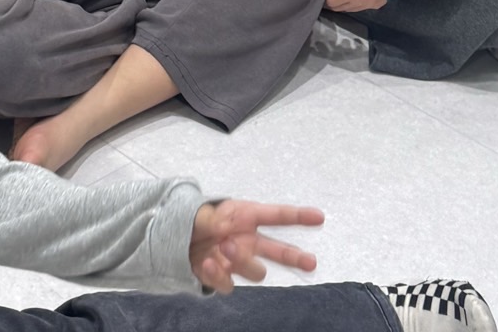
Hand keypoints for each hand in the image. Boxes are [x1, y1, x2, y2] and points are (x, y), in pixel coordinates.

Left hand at [189, 199, 322, 292]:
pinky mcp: (225, 277)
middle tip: (311, 262)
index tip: (319, 217)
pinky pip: (230, 284)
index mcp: (245, 216)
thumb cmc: (197, 220)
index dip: (298, 216)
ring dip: (244, 261)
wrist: (178, 239)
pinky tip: (208, 263)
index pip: (276, 216)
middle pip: (279, 251)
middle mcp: (248, 240)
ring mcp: (239, 260)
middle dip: (296, 256)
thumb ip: (210, 220)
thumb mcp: (200, 213)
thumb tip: (224, 232)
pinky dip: (219, 276)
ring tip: (225, 247)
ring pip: (257, 270)